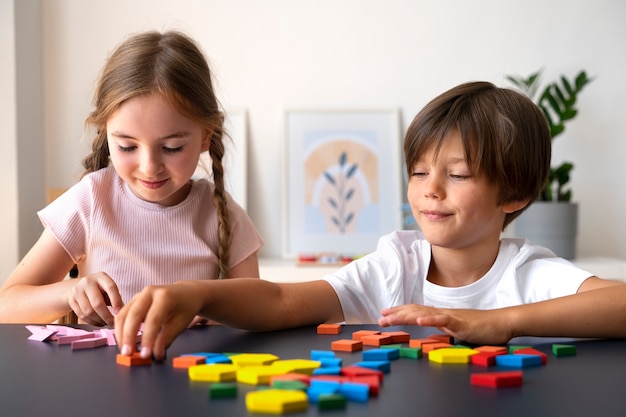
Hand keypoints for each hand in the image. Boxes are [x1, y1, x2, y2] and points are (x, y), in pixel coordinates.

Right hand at [68, 272, 123, 325]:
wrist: (81, 286)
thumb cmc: (101, 289)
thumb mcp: (109, 288)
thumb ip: (116, 298)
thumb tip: (122, 312)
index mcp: (101, 277)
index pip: (111, 288)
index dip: (116, 301)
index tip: (120, 313)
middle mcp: (88, 282)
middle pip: (97, 303)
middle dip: (107, 316)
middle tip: (113, 323)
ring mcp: (77, 291)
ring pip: (89, 311)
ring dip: (99, 321)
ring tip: (106, 323)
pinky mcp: (71, 300)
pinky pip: (82, 315)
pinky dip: (91, 322)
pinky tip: (98, 322)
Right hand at [114, 282, 204, 360]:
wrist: (186, 293)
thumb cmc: (185, 307)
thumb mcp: (181, 323)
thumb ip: (167, 338)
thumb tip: (156, 354)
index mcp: (165, 296)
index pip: (153, 320)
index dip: (148, 339)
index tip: (145, 355)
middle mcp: (149, 292)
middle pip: (133, 315)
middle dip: (128, 336)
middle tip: (128, 354)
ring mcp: (139, 295)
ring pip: (123, 315)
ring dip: (121, 334)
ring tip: (126, 351)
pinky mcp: (133, 300)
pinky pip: (122, 315)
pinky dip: (121, 329)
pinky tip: (125, 341)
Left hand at [378, 304, 513, 344]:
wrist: (502, 323)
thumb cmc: (482, 326)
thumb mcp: (458, 327)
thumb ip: (444, 325)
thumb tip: (431, 324)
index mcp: (442, 315)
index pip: (416, 311)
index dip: (400, 312)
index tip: (385, 314)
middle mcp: (443, 313)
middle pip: (415, 310)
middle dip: (396, 314)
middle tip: (380, 318)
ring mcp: (451, 317)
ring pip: (424, 313)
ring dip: (405, 315)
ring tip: (390, 318)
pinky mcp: (461, 323)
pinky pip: (443, 320)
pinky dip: (430, 319)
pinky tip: (419, 319)